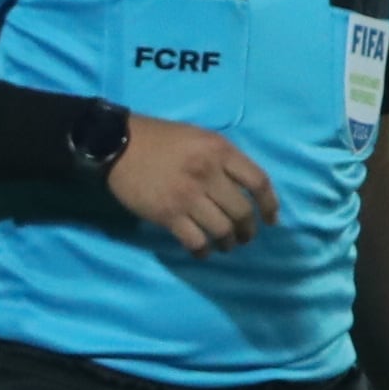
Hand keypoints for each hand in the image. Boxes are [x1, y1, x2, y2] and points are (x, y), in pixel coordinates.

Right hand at [104, 115, 277, 256]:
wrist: (117, 144)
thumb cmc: (161, 139)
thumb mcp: (200, 137)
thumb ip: (223, 158)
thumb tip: (242, 186)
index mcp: (220, 151)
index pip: (258, 182)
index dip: (270, 204)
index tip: (271, 219)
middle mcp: (208, 174)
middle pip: (242, 212)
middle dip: (248, 230)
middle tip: (245, 237)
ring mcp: (188, 196)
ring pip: (222, 230)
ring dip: (228, 243)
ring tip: (225, 246)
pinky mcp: (168, 215)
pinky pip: (195, 241)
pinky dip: (203, 251)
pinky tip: (202, 252)